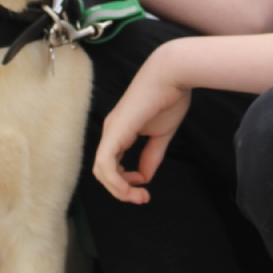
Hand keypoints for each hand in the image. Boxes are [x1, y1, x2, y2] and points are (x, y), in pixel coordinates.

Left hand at [93, 47, 191, 203]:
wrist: (171, 74)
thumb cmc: (168, 97)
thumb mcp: (160, 134)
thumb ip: (151, 156)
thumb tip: (144, 177)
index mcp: (120, 132)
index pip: (112, 165)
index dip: (125, 182)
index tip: (144, 188)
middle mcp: (111, 132)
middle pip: (103, 172)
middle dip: (121, 191)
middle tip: (142, 198)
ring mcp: (111, 132)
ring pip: (101, 171)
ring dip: (119, 190)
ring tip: (138, 196)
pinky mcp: (116, 132)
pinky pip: (106, 164)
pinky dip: (116, 181)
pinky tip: (132, 187)